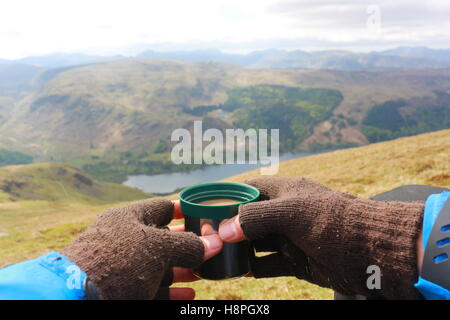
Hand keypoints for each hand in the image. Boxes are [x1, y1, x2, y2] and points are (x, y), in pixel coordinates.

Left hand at [62, 198, 222, 299]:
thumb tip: (215, 244)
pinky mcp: (124, 290)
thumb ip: (188, 245)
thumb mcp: (157, 248)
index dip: (185, 210)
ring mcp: (124, 267)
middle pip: (164, 239)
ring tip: (204, 274)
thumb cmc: (117, 261)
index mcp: (130, 218)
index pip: (163, 208)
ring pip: (160, 267)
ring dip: (184, 271)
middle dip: (189, 246)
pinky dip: (172, 292)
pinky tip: (190, 295)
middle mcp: (126, 240)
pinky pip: (154, 289)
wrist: (76, 297)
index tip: (205, 215)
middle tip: (211, 250)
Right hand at [219, 177, 424, 298]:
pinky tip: (242, 270)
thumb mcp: (290, 211)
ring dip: (239, 250)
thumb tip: (225, 230)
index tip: (205, 208)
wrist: (370, 250)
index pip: (247, 188)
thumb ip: (255, 217)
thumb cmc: (332, 220)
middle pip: (248, 218)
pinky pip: (269, 265)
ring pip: (256, 243)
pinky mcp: (296, 261)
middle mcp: (284, 213)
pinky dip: (255, 268)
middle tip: (208, 238)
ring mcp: (290, 238)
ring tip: (220, 256)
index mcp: (283, 191)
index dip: (227, 196)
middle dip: (229, 228)